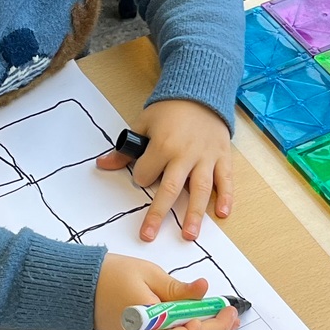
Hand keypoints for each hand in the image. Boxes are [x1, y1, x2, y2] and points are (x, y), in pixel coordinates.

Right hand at [94, 258, 237, 329]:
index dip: (205, 327)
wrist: (80, 288)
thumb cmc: (110, 277)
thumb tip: (203, 289)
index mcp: (145, 323)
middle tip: (233, 315)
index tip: (218, 307)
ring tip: (228, 322)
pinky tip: (206, 324)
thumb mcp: (148, 274)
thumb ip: (177, 288)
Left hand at [96, 99, 232, 241]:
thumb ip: (125, 149)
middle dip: (158, 214)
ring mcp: (206, 157)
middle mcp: (185, 154)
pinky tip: (222, 213)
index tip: (144, 177)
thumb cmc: (170, 110)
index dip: (142, 178)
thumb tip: (103, 164)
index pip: (146, 174)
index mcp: (163, 145)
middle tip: (149, 235)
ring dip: (194, 214)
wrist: (200, 93)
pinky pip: (226, 179)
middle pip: (170, 189)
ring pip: (200, 190)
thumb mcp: (143, 124)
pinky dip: (226, 197)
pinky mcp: (222, 157)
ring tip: (189, 235)